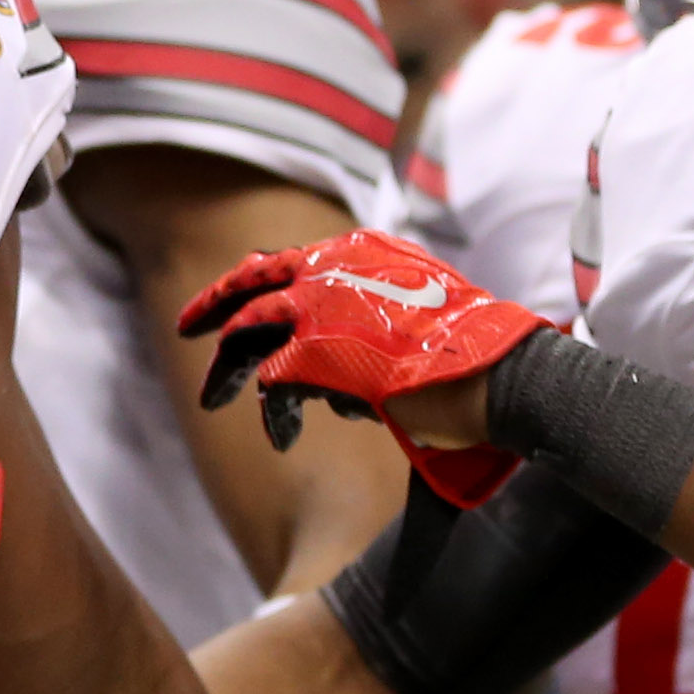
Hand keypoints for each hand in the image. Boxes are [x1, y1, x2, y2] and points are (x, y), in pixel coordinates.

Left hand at [178, 231, 551, 507]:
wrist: (505, 378)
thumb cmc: (475, 359)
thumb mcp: (419, 315)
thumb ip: (373, 318)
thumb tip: (336, 361)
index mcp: (361, 253)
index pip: (287, 259)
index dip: (251, 280)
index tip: (230, 298)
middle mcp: (335, 269)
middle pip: (251, 283)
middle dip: (213, 308)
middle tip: (188, 329)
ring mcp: (323, 307)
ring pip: (247, 331)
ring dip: (226, 369)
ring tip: (211, 400)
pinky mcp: (320, 355)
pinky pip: (273, 387)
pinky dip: (274, 417)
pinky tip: (283, 440)